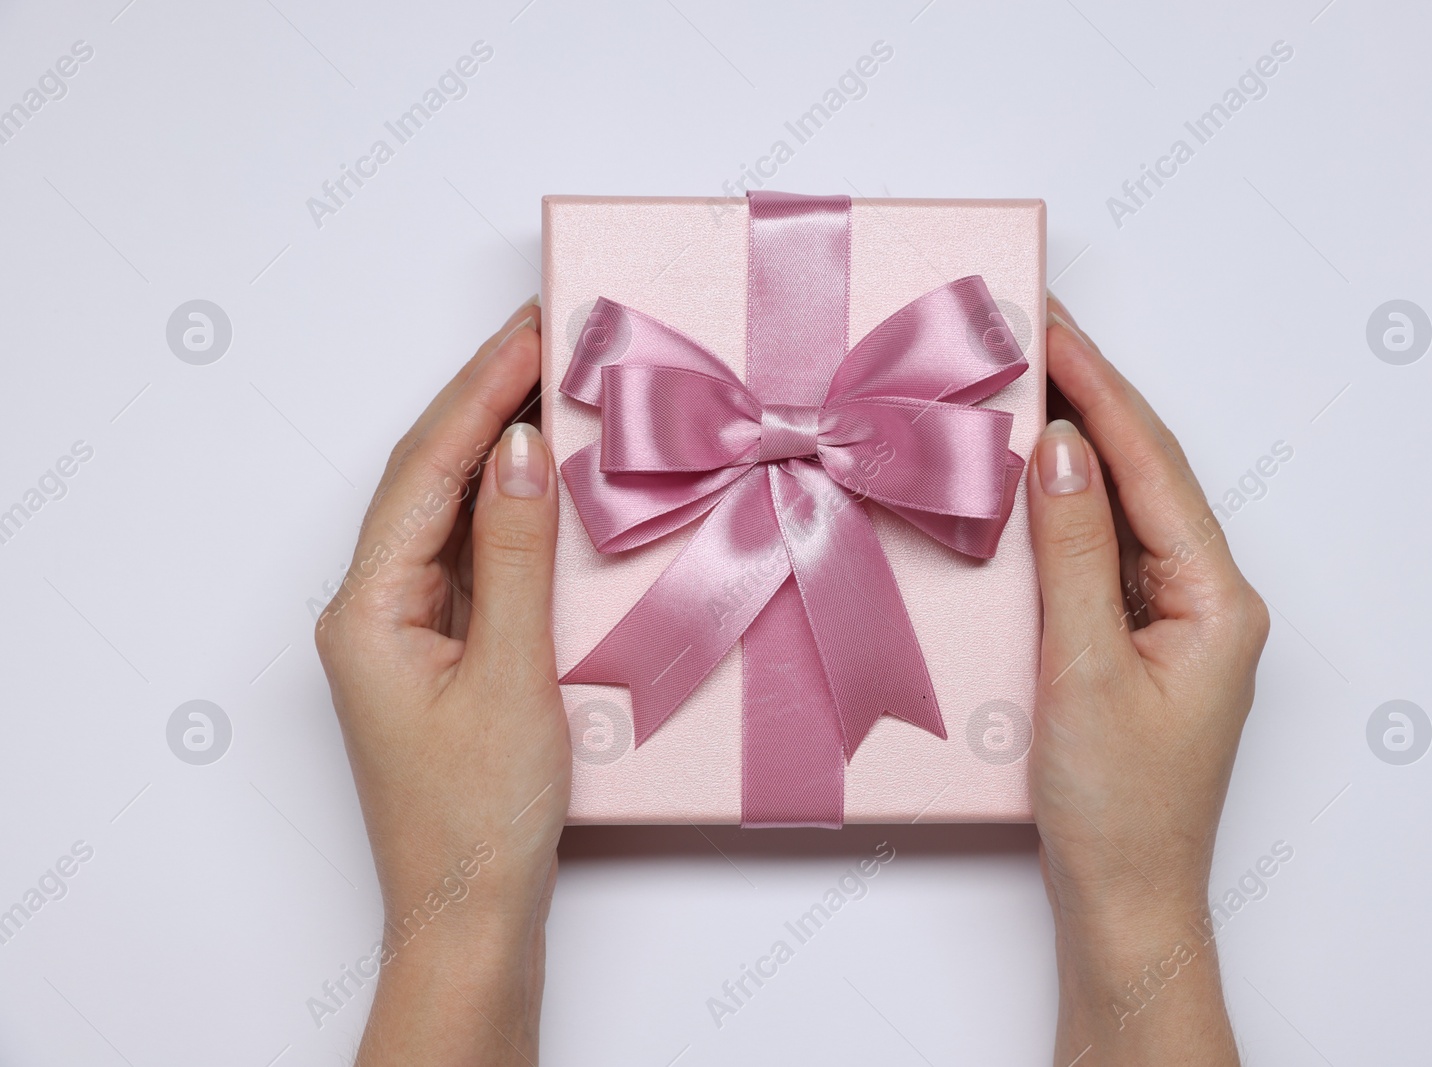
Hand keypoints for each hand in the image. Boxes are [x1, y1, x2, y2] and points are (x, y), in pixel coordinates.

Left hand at [314, 297, 568, 1065]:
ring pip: (446, 514)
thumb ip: (513, 557)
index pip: (424, 469)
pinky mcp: (439, 655)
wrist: (470, 916)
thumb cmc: (481, 818)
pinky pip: (470, 558)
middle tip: (547, 338)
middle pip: (424, 479)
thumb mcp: (511, 677)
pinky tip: (544, 485)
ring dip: (495, 450)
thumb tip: (519, 452)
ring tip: (551, 387)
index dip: (479, 392)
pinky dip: (507, 512)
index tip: (533, 332)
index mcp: (367, 610)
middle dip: (482, 402)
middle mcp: (372, 611)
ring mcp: (404, 633)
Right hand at [1028, 294, 1268, 1063]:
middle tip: (1028, 333)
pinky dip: (1060, 510)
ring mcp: (1169, 620)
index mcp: (1216, 599)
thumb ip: (1074, 554)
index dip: (1100, 389)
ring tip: (1020, 385)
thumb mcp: (1084, 670)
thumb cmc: (1116, 809)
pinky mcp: (1132, 642)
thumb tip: (1064, 449)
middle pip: (1144, 474)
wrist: (1122, 904)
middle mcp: (1204, 598)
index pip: (1153, 465)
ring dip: (1073, 449)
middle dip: (1089, 400)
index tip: (1048, 327)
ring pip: (1119, 509)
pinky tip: (1023, 482)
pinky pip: (1097, 553)